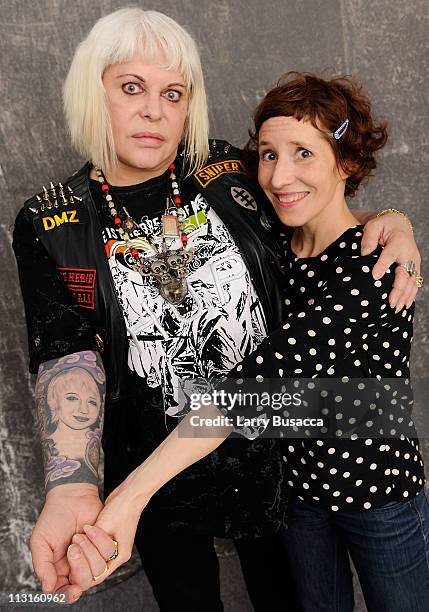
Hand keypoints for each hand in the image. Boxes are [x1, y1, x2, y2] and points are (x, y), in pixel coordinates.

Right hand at [30, 483, 102, 603]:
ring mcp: (92, 555)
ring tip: (79, 535)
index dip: (69, 594)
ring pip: (98, 570)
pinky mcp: (104, 544)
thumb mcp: (40, 541)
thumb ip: (43, 566)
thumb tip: (48, 589)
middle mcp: (76, 566)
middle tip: (73, 547)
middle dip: (80, 566)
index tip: (73, 589)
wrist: (72, 495)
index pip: (65, 591)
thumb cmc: (53, 517)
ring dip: (89, 551)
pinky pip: (109, 552)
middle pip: (84, 583)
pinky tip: (90, 528)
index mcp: (59, 570)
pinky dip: (99, 540)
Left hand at [66, 481, 149, 591]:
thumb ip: (92, 541)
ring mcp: (113, 547)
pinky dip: (86, 545)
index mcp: (120, 555)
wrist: (129, 494)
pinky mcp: (108, 539)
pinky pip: (94, 550)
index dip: (84, 570)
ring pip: (93, 560)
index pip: (99, 574)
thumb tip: (77, 550)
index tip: (74, 555)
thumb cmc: (122, 508)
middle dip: (83, 557)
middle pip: (95, 570)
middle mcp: (117, 554)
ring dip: (84, 550)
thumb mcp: (104, 525)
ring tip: (78, 536)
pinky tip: (80, 536)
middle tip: (76, 543)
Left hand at [360, 212, 420, 310]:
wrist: (399, 224)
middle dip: (398, 289)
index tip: (375, 276)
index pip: (390, 255)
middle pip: (405, 273)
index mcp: (398, 241)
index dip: (383, 265)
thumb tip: (364, 253)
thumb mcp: (374, 226)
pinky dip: (411, 294)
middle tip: (389, 302)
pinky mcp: (414, 267)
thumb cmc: (383, 225)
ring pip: (412, 281)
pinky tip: (405, 305)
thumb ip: (369, 238)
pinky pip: (415, 283)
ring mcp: (413, 261)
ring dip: (405, 296)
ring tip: (396, 308)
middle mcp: (409, 253)